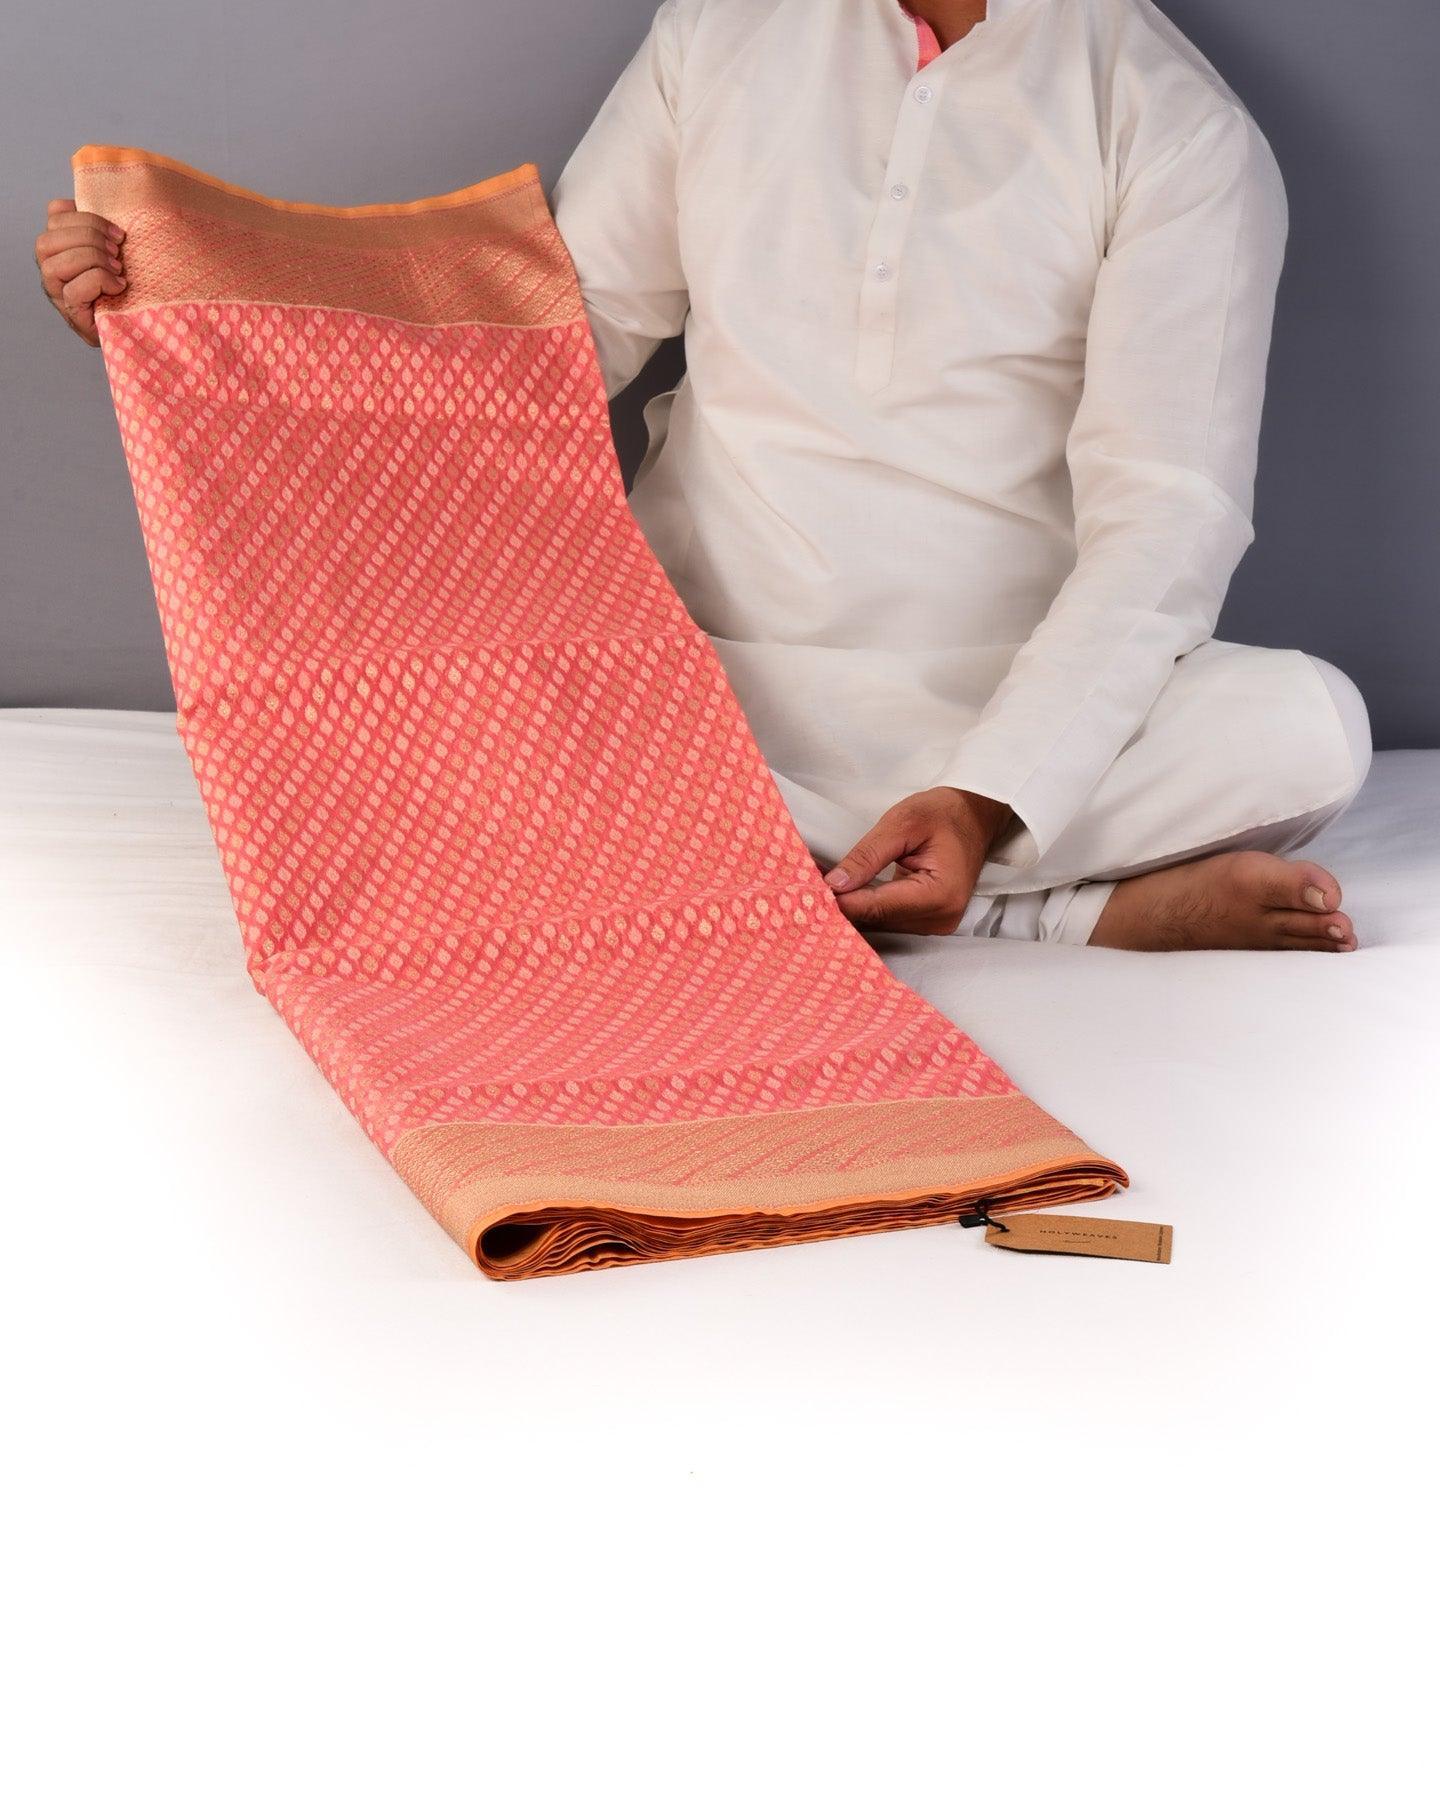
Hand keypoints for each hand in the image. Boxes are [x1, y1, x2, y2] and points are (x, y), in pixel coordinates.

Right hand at [35, 197, 126, 345]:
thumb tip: (97, 199)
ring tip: (117, 268)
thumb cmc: (129, 281)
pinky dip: (100, 282)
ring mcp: (58, 292)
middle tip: (118, 252)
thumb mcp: (118, 245)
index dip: (86, 217)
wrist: (140, 323)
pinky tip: (118, 286)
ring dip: (93, 259)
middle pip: (49, 238)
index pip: (56, 214)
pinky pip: (74, 290)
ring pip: (56, 263)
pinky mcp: (72, 313)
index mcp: (60, 243)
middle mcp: (51, 266)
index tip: (118, 234)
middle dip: (89, 238)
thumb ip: (103, 224)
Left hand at [823, 787, 1012, 934]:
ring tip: (822, 884)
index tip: (806, 890)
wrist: (973, 816)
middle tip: (805, 884)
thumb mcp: (902, 823)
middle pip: (875, 920)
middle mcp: (940, 919)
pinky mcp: (926, 922)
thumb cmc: (943, 814)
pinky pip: (887, 919)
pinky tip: (844, 891)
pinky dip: (864, 905)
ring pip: (878, 923)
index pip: (876, 906)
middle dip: (841, 902)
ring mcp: (935, 925)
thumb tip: (833, 884)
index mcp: (939, 895)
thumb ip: (867, 856)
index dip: (839, 899)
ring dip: (850, 905)